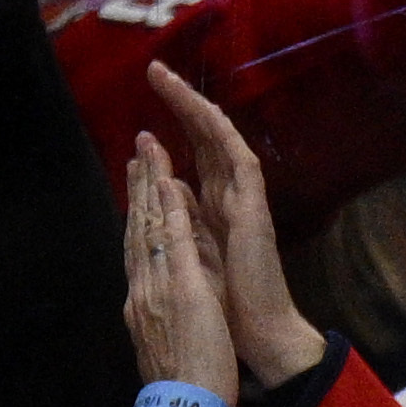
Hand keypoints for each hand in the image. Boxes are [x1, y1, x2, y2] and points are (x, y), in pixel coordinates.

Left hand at [135, 68, 314, 393]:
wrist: (260, 335)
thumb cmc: (229, 308)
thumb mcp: (193, 256)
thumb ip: (184, 220)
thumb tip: (170, 188)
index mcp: (212, 212)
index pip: (190, 160)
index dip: (170, 130)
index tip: (145, 106)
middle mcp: (228, 201)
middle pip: (203, 142)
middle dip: (180, 105)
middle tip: (156, 70)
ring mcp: (244, 203)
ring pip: (220, 143)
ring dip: (195, 109)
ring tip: (169, 79)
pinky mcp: (254, 211)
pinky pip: (241, 164)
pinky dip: (223, 137)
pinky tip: (206, 113)